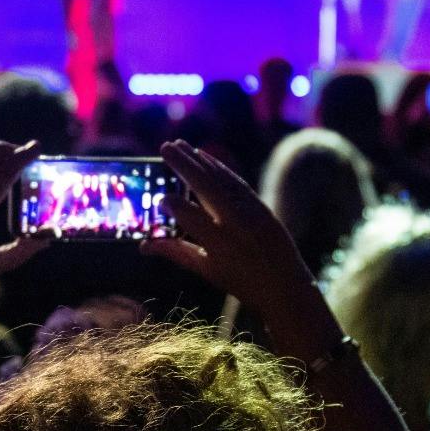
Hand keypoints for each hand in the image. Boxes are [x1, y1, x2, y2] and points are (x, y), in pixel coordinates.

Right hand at [146, 141, 340, 359]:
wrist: (286, 285)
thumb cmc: (241, 282)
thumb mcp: (206, 270)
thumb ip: (175, 252)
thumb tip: (143, 246)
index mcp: (219, 245)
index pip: (189, 216)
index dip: (173, 205)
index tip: (160, 199)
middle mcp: (236, 224)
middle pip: (205, 187)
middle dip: (183, 165)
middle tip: (164, 147)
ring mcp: (251, 212)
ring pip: (221, 178)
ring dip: (199, 159)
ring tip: (179, 145)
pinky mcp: (261, 205)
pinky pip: (235, 181)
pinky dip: (218, 167)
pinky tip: (204, 157)